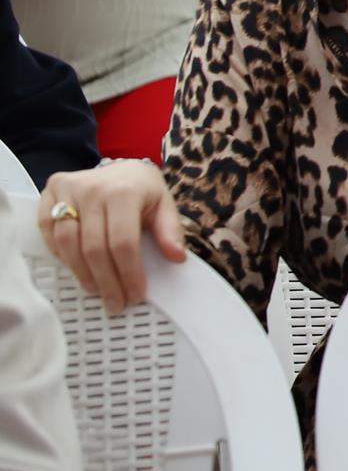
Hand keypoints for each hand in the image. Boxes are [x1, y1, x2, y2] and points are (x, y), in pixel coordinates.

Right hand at [37, 160, 186, 313]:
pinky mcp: (50, 193)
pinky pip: (48, 232)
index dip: (129, 273)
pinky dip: (61, 255)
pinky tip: (78, 269)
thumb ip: (170, 230)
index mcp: (124, 191)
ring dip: (83, 274)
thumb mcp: (163, 204)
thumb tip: (177, 257)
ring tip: (98, 291)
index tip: (135, 295)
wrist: (118, 167)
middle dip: (106, 282)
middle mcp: (93, 189)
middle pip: (94, 248)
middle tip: (116, 303)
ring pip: (68, 244)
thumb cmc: (141, 189)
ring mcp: (68, 191)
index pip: (123, 242)